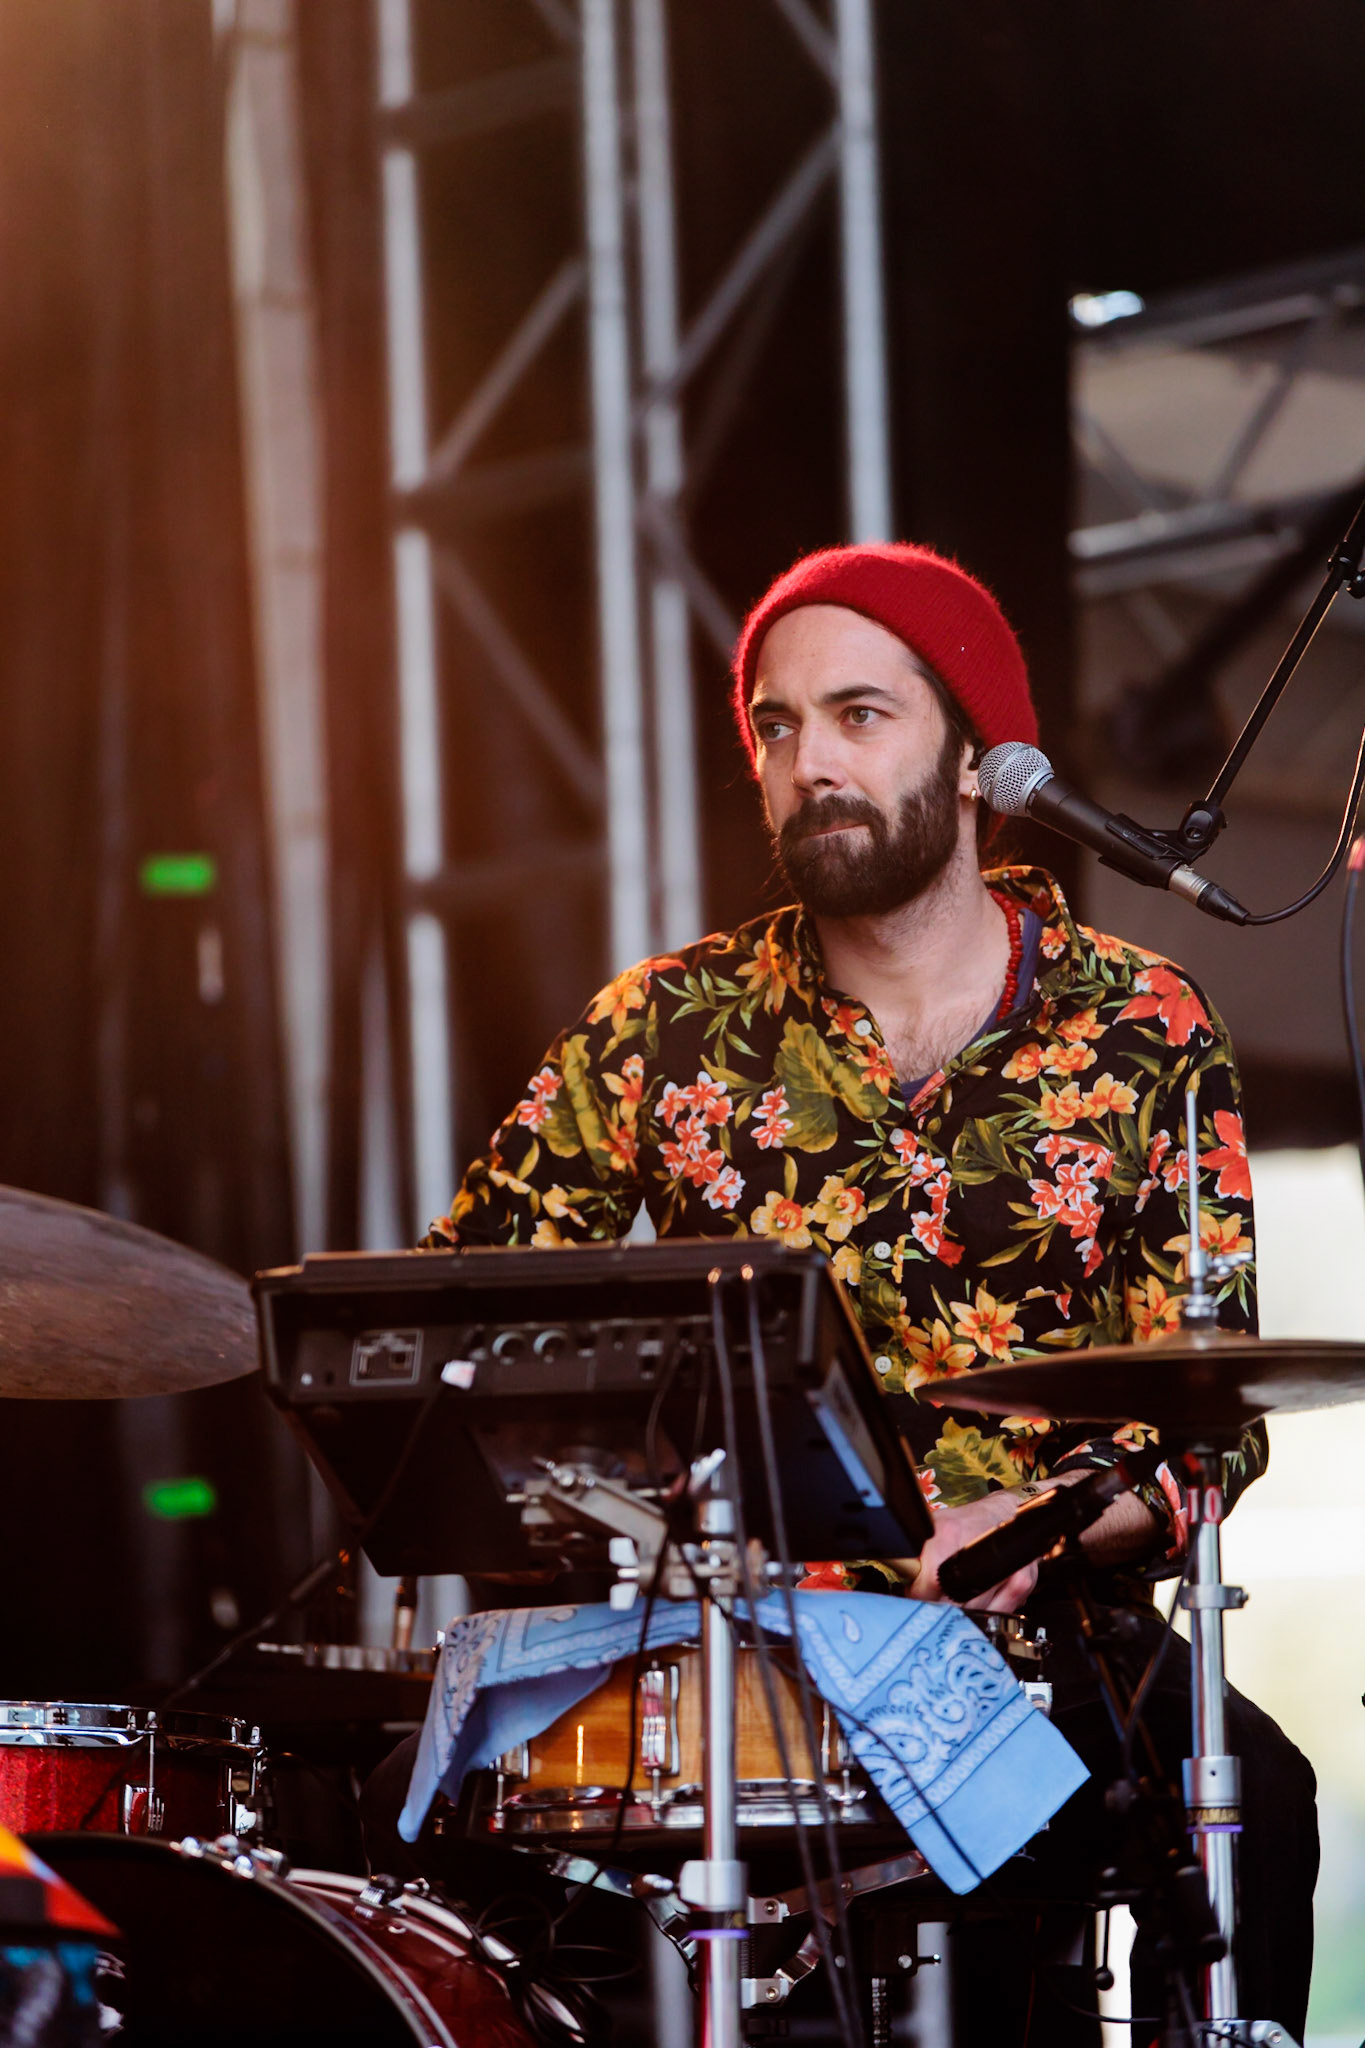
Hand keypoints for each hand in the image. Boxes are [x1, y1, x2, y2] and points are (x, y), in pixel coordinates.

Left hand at [889, 1492, 1039, 1612]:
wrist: (1002, 1515)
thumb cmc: (963, 1523)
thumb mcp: (930, 1528)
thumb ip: (910, 1552)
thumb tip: (896, 1573)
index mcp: (948, 1536)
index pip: (927, 1587)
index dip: (919, 1597)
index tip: (917, 1595)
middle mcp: (977, 1550)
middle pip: (951, 1605)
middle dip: (940, 1607)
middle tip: (937, 1597)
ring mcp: (1004, 1568)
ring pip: (975, 1614)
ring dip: (964, 1612)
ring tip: (959, 1594)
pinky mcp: (1022, 1581)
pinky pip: (998, 1614)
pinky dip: (987, 1612)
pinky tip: (981, 1598)